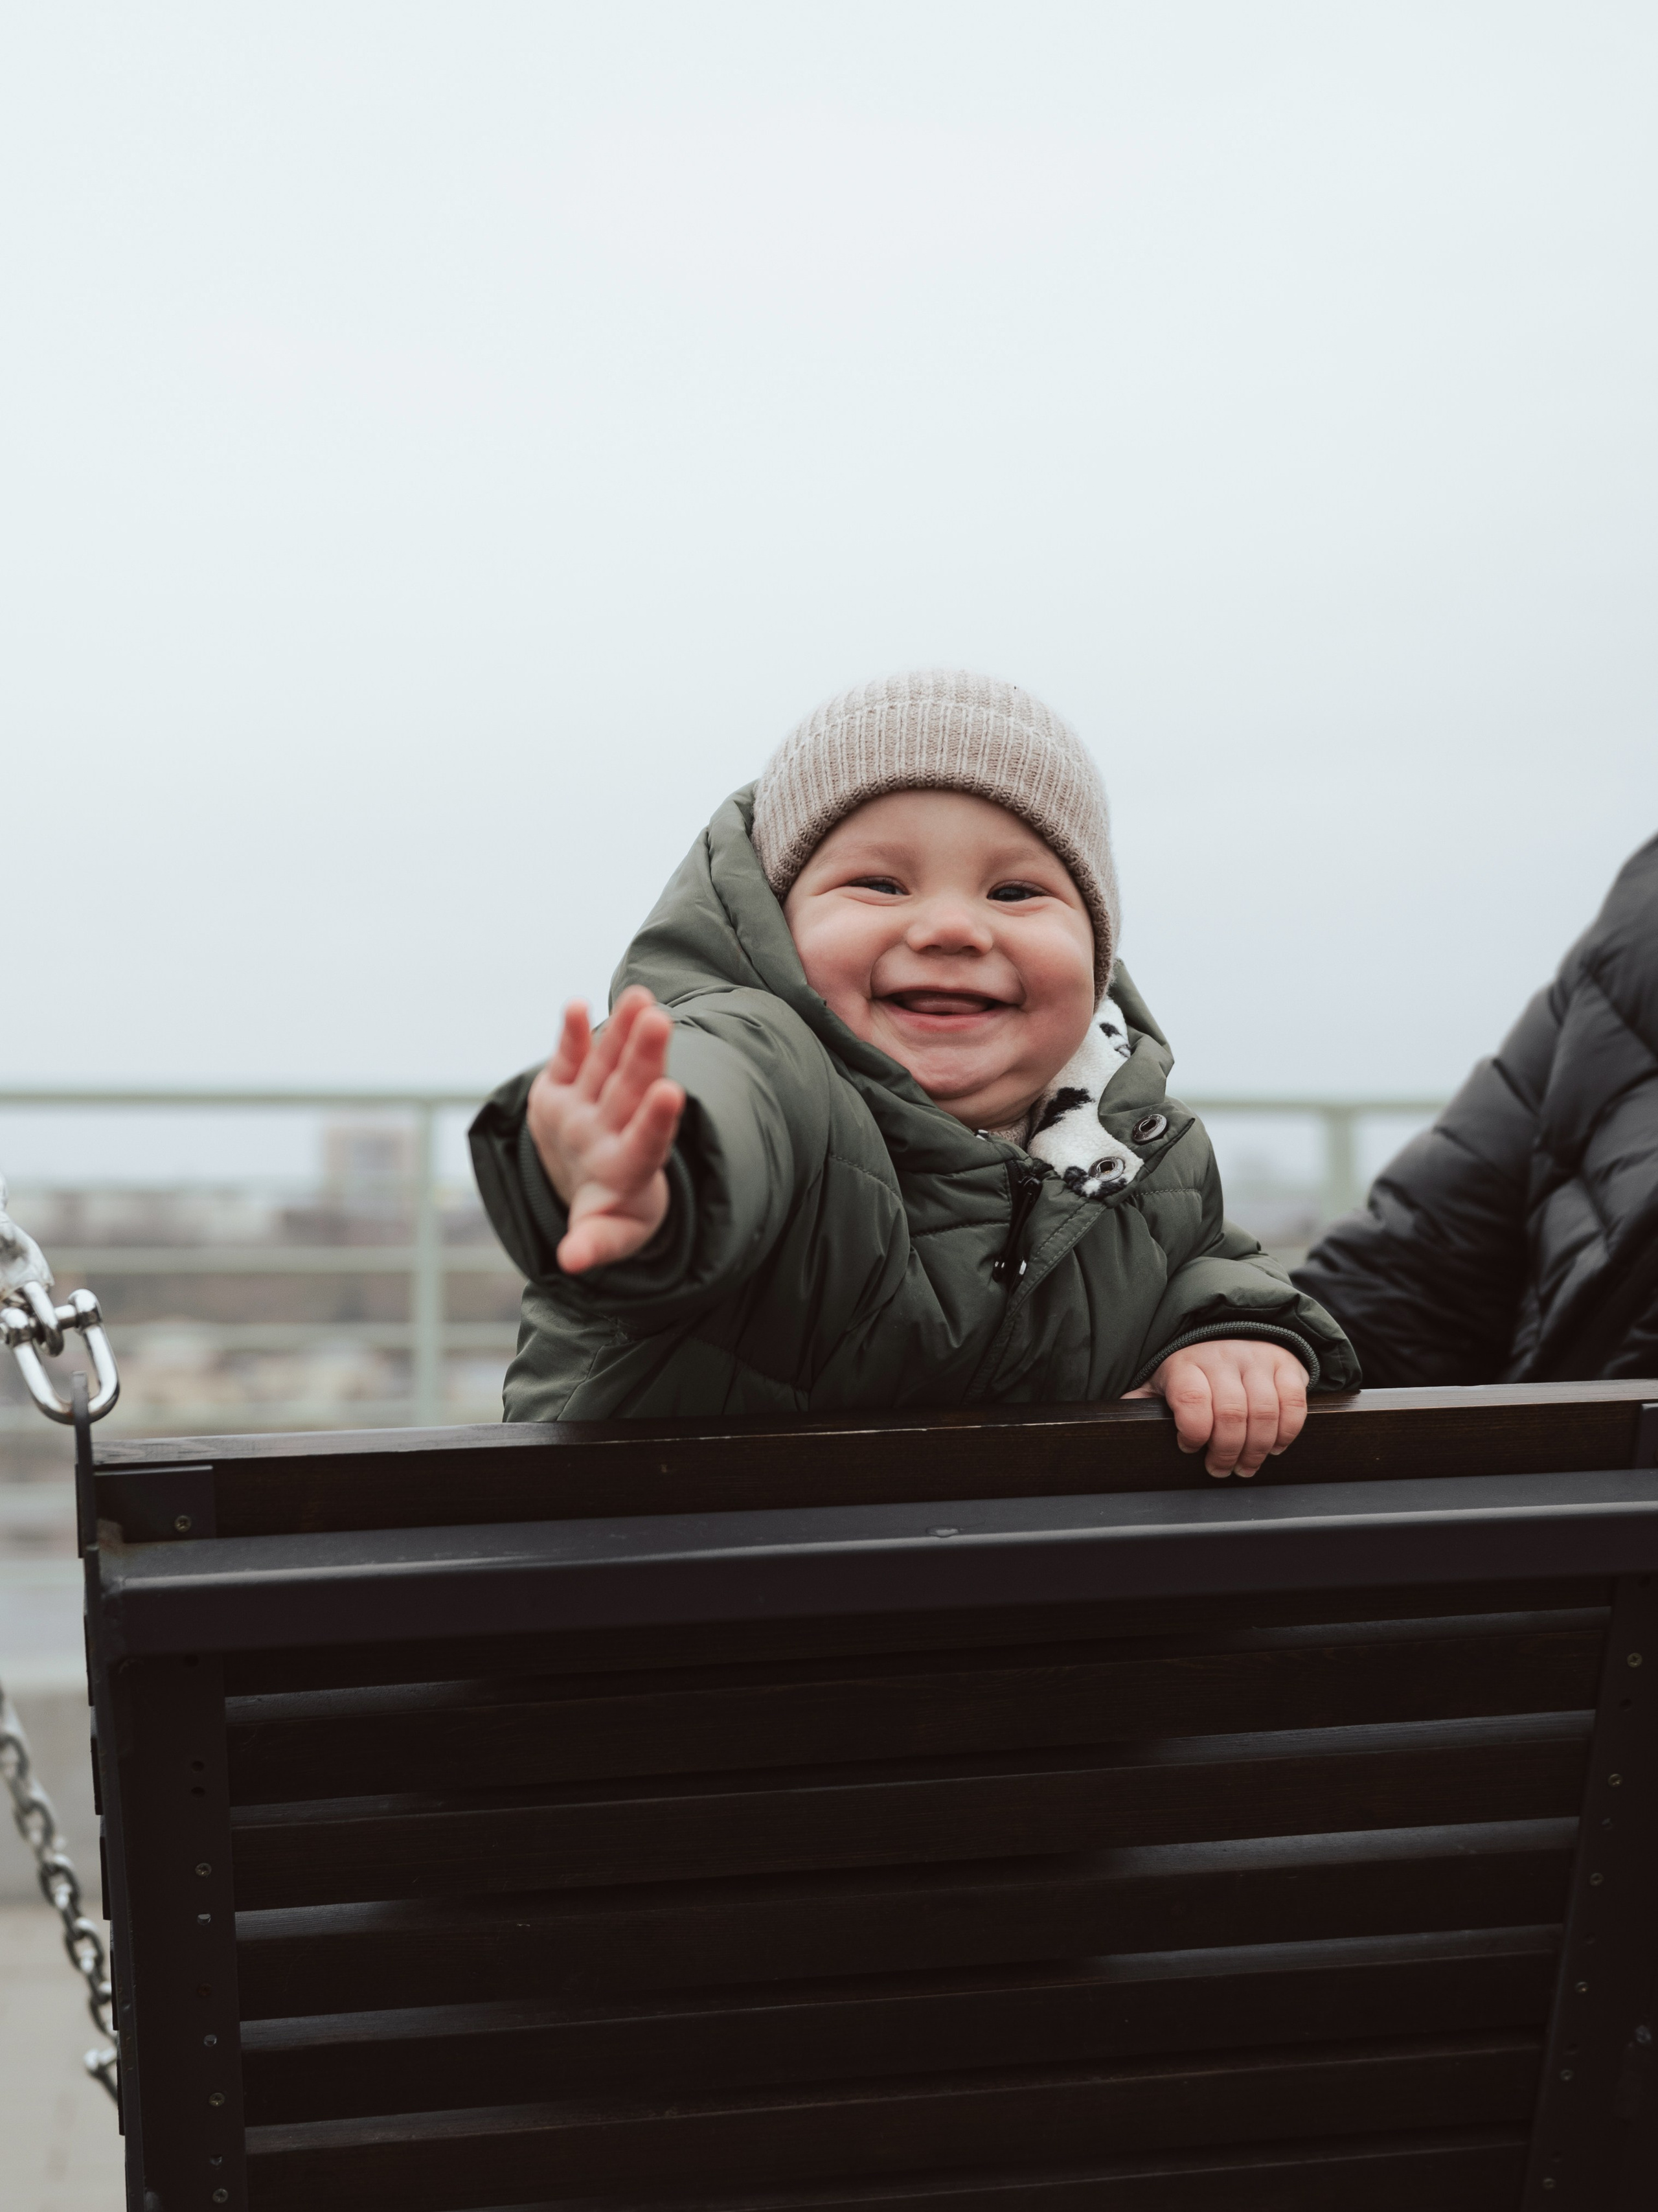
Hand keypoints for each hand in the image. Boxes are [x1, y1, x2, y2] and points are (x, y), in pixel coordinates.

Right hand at [525, 987, 685, 1273]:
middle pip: (631, 1089)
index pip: (648, 1140)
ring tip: (639, 997)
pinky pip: (570, 1058)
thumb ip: (593, 1243)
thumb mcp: (605, 1235)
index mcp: (629, 1166)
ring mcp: (588, 1105)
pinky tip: (575, 1006)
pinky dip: (572, 1035)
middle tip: (659, 1020)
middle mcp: (612, 1128)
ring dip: (620, 1030)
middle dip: (644, 1055)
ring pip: (608, 1063)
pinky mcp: (563, 1088)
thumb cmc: (608, 1215)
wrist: (591, 1182)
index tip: (670, 1092)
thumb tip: (570, 1262)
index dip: (657, 1119)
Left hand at [1126, 1339, 1308, 1476]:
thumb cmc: (1191, 1371)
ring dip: (1256, 1450)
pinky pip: (1294, 1403)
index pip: (1192, 1399)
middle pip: (1231, 1413)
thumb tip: (1115, 1426)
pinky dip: (1286, 1432)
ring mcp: (1257, 1359)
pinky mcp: (1286, 1365)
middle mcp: (1222, 1357)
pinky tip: (1273, 1447)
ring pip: (1264, 1412)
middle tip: (1220, 1470)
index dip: (1193, 1432)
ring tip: (1245, 1467)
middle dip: (1226, 1452)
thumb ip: (1140, 1404)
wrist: (1229, 1332)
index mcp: (1186, 1364)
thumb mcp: (1159, 1382)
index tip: (1189, 1447)